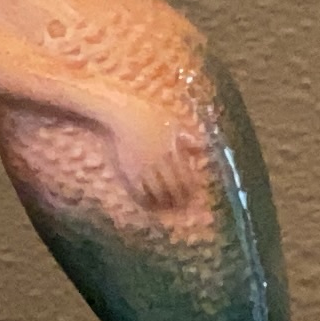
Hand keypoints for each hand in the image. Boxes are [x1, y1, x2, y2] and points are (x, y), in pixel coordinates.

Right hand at [100, 93, 211, 212]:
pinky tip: (147, 203)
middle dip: (178, 199)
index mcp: (172, 151)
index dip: (190, 189)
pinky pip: (138, 192)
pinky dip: (144, 201)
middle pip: (172, 188)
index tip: (192, 195)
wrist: (120, 114)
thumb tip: (200, 148)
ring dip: (163, 202)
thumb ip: (186, 138)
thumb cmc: (146, 115)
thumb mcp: (172, 122)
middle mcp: (159, 163)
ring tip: (165, 206)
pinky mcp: (128, 172)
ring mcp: (143, 169)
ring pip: (156, 193)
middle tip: (180, 205)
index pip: (185, 177)